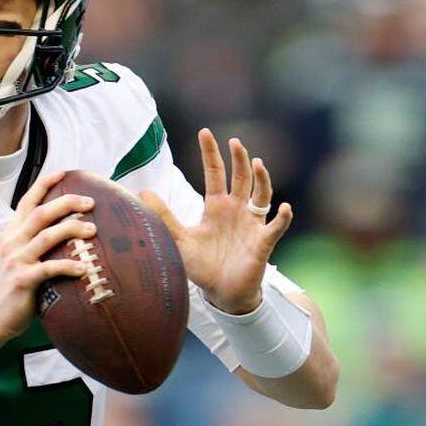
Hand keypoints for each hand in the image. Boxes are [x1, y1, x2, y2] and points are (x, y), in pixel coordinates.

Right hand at [0, 171, 94, 342]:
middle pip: (41, 213)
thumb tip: (64, 235)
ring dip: (71, 229)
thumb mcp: (15, 259)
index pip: (27, 201)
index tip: (63, 172)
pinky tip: (84, 268)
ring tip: (92, 229)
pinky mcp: (22, 280)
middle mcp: (12, 242)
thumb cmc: (9, 289)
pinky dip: (68, 266)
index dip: (44, 184)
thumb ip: (33, 245)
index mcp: (11, 234)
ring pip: (46, 236)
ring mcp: (16, 260)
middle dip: (66, 203)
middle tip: (90, 201)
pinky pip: (49, 268)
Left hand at [141, 129, 292, 314]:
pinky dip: (281, 217)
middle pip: (240, 177)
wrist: (222, 293)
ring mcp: (252, 224)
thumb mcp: (179, 239)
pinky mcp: (263, 242)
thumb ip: (164, 217)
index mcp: (216, 206)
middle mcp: (236, 210)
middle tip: (235, 142)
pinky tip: (283, 207)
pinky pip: (276, 227)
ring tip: (257, 163)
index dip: (210, 153)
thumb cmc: (202, 265)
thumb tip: (142, 193)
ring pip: (261, 194)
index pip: (214, 173)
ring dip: (262, 179)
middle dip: (239, 159)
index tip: (205, 132)